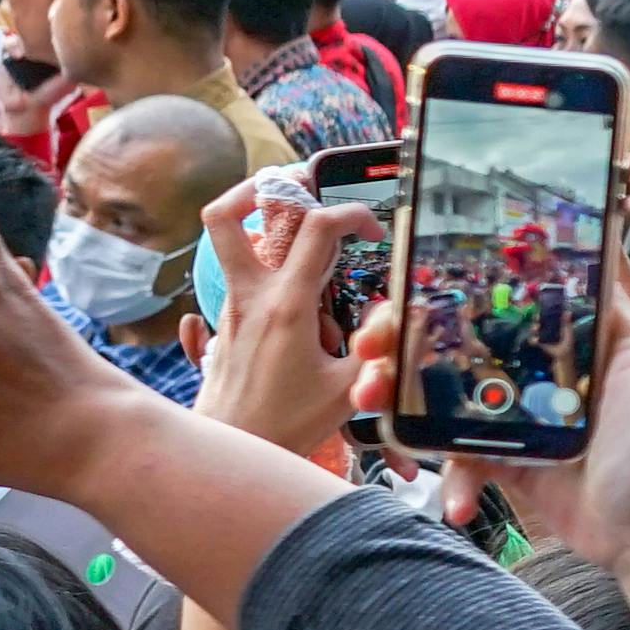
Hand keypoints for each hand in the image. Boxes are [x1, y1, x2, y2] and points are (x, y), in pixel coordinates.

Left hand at [191, 171, 356, 464]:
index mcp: (287, 305)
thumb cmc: (287, 424)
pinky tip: (287, 282)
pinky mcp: (227, 322)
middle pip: (226, 216)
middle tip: (293, 183)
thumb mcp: (349, 390)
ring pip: (230, 242)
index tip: (372, 231)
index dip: (353, 214)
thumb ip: (381, 348)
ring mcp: (232, 307)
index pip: (317, 228)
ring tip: (296, 221)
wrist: (232, 447)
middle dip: (257, 186)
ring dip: (258, 220)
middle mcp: (251, 296)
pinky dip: (261, 263)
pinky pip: (238, 275)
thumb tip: (402, 314)